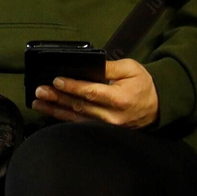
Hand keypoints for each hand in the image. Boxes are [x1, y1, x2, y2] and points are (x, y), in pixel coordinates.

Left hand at [33, 58, 158, 128]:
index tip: (56, 81)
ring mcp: (107, 127)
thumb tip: (86, 64)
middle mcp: (112, 116)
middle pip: (80, 106)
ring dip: (55, 110)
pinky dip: (63, 118)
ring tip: (37, 103)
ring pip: (77, 118)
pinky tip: (50, 113)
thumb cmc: (143, 84)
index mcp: (120, 98)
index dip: (72, 87)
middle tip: (39, 91)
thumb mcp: (131, 69)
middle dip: (57, 98)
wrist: (158, 106)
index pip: (91, 92)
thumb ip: (108, 67)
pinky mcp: (103, 131)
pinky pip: (80, 125)